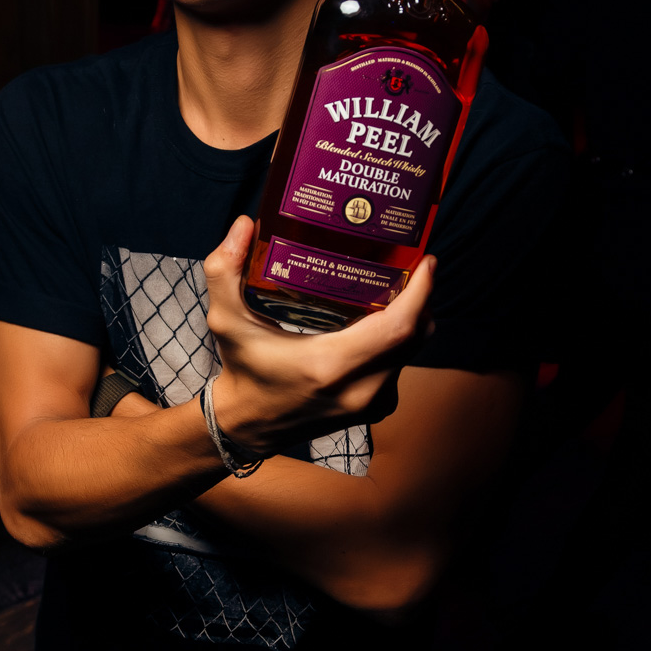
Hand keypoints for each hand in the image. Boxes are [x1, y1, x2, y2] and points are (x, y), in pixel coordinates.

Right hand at [201, 216, 435, 455]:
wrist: (249, 425)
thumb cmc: (242, 368)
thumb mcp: (225, 319)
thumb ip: (224, 269)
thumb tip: (246, 224)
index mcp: (329, 365)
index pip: (399, 328)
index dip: (422, 293)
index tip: (426, 260)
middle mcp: (359, 389)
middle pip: (416, 336)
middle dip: (423, 297)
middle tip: (414, 263)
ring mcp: (372, 403)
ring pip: (412, 351)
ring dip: (413, 318)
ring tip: (401, 285)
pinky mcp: (376, 409)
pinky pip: (402, 365)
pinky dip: (401, 341)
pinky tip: (385, 318)